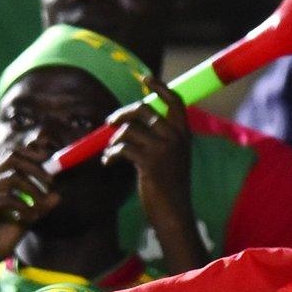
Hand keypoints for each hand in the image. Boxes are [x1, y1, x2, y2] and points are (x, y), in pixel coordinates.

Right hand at [0, 148, 60, 270]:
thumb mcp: (22, 223)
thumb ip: (38, 209)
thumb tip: (57, 195)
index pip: (12, 156)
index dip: (31, 155)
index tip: (48, 165)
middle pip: (12, 158)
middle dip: (35, 167)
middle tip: (50, 183)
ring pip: (12, 176)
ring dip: (32, 189)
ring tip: (41, 205)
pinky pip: (7, 198)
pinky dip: (23, 206)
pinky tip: (29, 218)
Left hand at [103, 76, 194, 228]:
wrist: (174, 213)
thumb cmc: (169, 187)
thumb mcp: (172, 158)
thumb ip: (160, 138)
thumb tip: (131, 121)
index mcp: (184, 134)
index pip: (175, 101)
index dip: (159, 87)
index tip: (145, 78)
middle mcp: (176, 138)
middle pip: (144, 110)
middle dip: (122, 113)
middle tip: (109, 122)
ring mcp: (163, 149)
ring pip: (129, 129)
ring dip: (114, 140)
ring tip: (109, 152)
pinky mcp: (149, 163)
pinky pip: (121, 148)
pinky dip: (110, 155)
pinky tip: (107, 163)